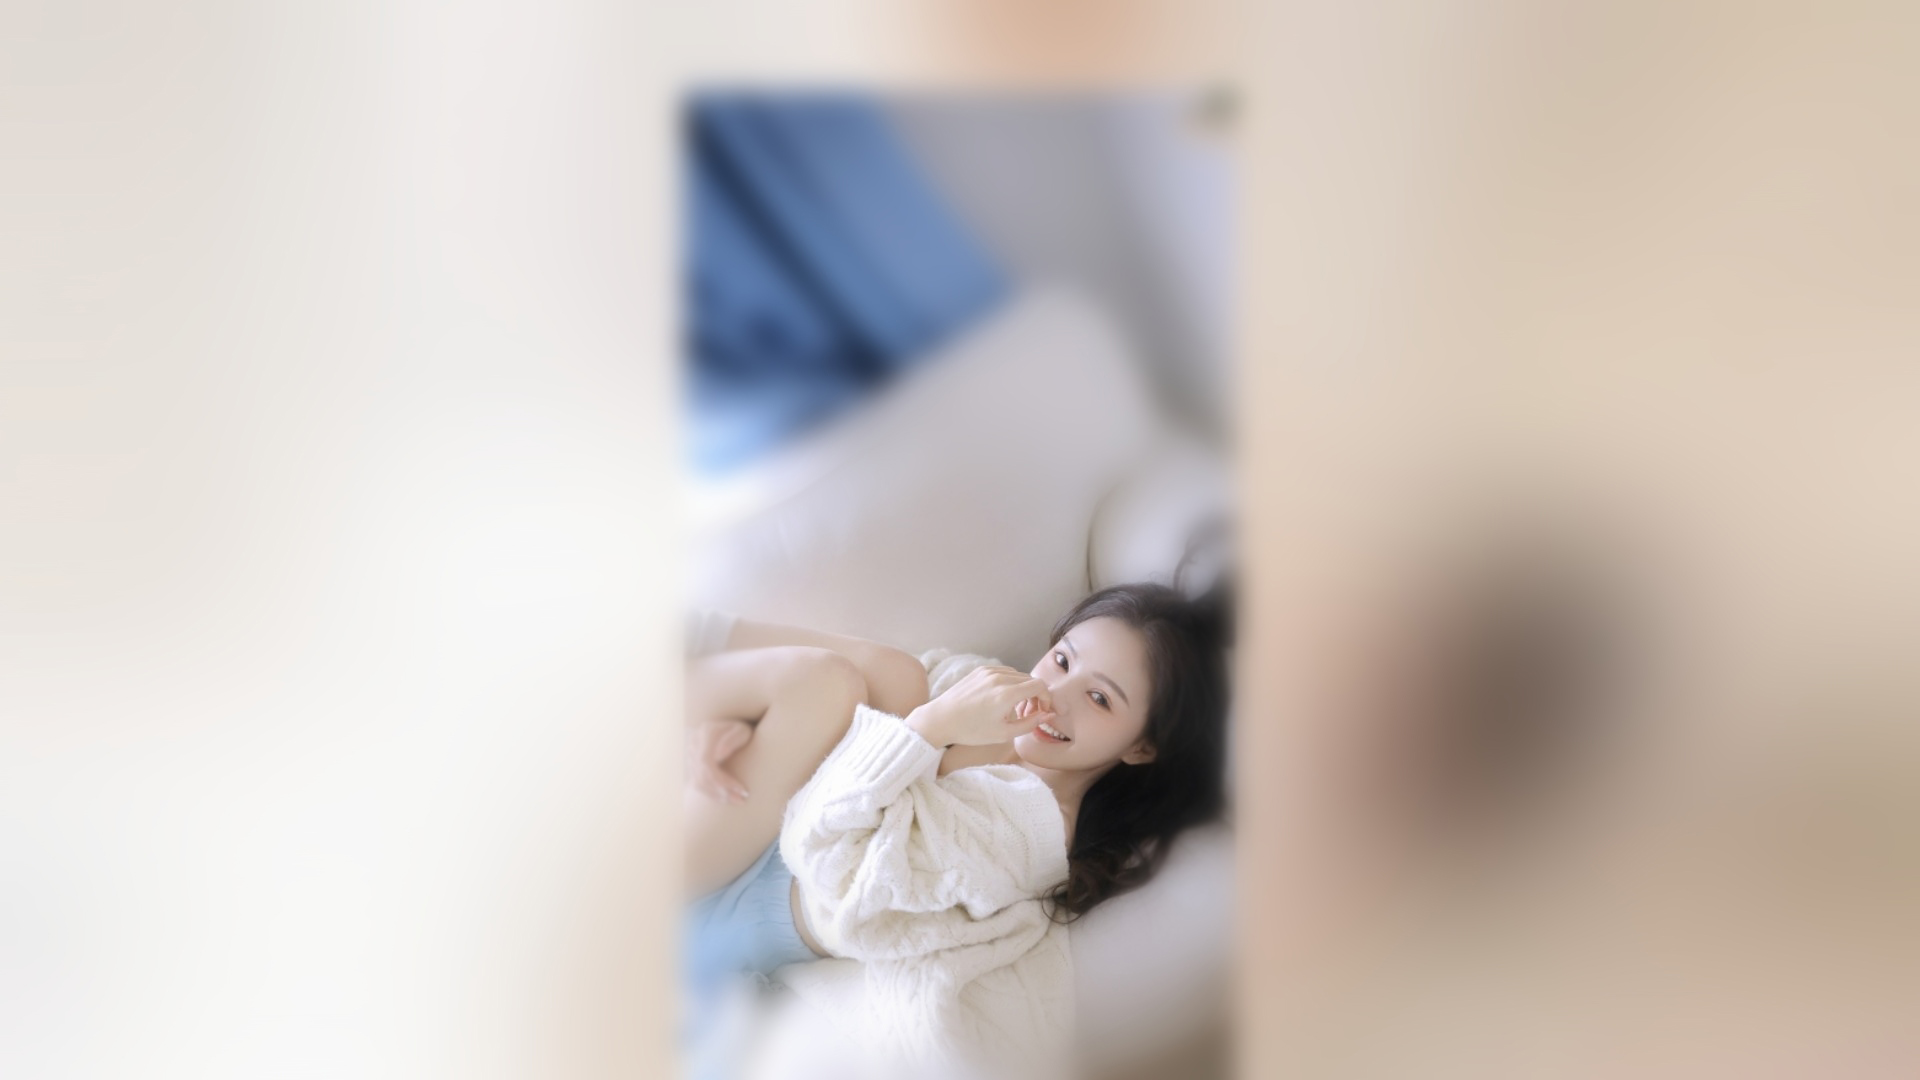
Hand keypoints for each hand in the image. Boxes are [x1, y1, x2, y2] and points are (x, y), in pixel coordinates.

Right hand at [688, 717, 751, 802]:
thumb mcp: (743, 731)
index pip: (707, 763)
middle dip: (722, 791)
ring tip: (737, 800)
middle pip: (702, 775)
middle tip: (741, 800)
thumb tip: (718, 754)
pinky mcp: (692, 765)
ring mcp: (691, 755)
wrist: (733, 729)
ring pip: (698, 783)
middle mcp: (694, 744)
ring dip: (717, 796)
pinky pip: (698, 784)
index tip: (741, 789)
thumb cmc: (741, 730)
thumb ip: (732, 739)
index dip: (722, 780)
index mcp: (705, 733)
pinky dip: (712, 794)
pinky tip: (726, 798)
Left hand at [906, 665, 1054, 747]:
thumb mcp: (1004, 734)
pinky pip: (1004, 672)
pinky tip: (1002, 699)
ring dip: (1023, 689)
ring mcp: (989, 671)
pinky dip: (1010, 683)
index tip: (1044, 710)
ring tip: (1015, 708)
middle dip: (1035, 696)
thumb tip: (1048, 714)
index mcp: (1006, 694)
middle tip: (1029, 713)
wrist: (941, 719)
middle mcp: (999, 678)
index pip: (1039, 686)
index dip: (1047, 698)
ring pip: (1018, 675)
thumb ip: (1031, 724)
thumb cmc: (971, 730)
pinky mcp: (980, 670)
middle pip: (1030, 680)